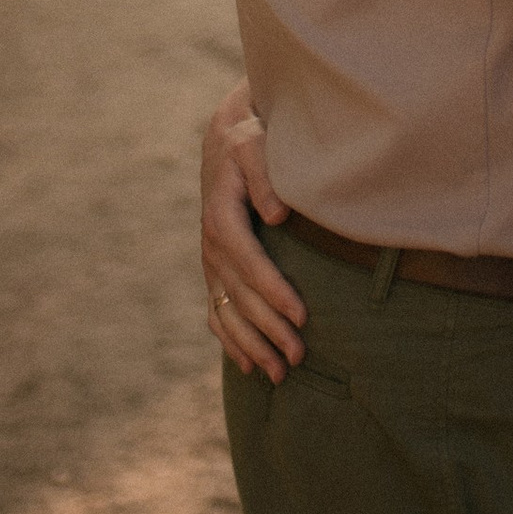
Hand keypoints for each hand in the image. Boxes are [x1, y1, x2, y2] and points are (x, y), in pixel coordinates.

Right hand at [200, 76, 305, 380]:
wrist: (226, 140)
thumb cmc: (249, 140)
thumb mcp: (255, 144)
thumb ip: (265, 176)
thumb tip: (276, 214)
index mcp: (221, 216)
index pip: (248, 261)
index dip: (273, 290)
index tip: (301, 315)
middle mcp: (212, 246)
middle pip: (240, 296)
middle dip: (269, 328)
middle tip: (299, 355)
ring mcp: (211, 262)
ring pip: (228, 312)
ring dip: (252, 344)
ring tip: (280, 373)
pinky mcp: (216, 271)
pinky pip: (218, 313)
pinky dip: (231, 341)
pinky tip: (248, 366)